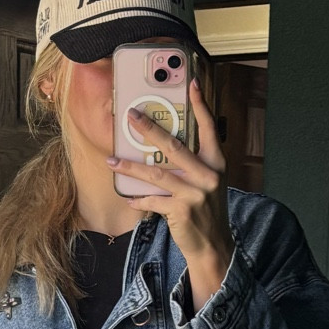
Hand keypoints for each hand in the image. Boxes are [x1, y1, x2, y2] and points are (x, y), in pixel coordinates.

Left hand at [109, 77, 231, 304]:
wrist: (213, 245)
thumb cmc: (206, 211)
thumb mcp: (207, 183)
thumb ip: (192, 165)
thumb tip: (161, 147)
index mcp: (216, 163)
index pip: (209, 128)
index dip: (200, 105)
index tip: (191, 83)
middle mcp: (208, 175)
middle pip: (174, 146)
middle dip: (149, 129)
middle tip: (131, 116)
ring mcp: (195, 192)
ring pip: (155, 173)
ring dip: (130, 167)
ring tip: (112, 160)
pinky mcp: (181, 210)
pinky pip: (152, 199)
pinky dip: (138, 198)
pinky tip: (128, 197)